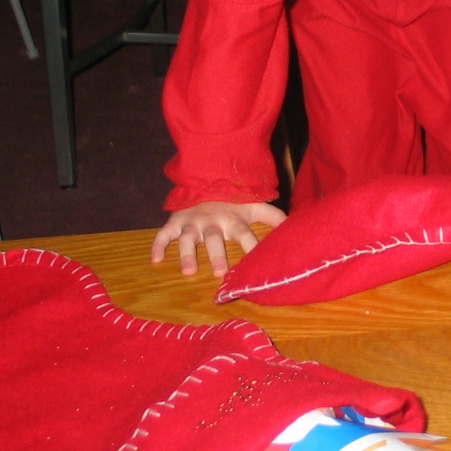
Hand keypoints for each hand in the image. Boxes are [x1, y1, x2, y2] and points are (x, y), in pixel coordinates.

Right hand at [150, 200, 287, 276]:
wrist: (207, 178)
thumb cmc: (235, 200)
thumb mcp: (255, 205)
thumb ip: (274, 217)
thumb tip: (295, 228)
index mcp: (234, 219)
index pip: (245, 234)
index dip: (251, 246)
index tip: (257, 263)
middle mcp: (213, 221)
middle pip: (215, 238)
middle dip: (217, 255)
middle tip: (220, 273)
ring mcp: (192, 222)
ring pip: (188, 238)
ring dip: (187, 254)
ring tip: (189, 272)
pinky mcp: (175, 221)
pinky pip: (164, 233)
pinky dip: (158, 245)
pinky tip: (156, 260)